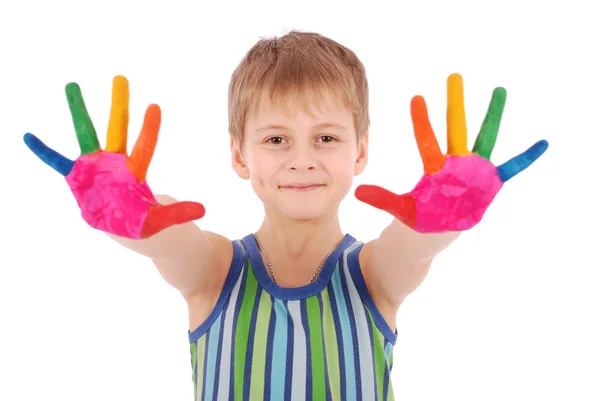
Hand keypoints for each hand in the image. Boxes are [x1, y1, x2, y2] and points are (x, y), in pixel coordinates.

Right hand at [23, 76, 204, 238]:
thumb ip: (177, 213)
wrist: (119, 226)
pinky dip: (43, 151)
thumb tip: (203, 210)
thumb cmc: (140, 220)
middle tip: (121, 78)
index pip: (144, 146)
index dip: (149, 129)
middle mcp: (115, 161)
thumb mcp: (159, 220)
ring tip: (72, 85)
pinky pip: (56, 161)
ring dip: (79, 110)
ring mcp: (94, 165)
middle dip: (119, 105)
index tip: (154, 106)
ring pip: (86, 133)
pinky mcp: (76, 175)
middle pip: (118, 128)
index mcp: (135, 170)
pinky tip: (28, 136)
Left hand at [355, 73, 547, 232]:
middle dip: (455, 103)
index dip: (422, 120)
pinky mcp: (490, 183)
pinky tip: (542, 143)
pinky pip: (511, 168)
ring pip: (484, 137)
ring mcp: (474, 171)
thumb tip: (357, 191)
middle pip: (455, 128)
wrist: (436, 234)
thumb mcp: (400, 209)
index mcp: (435, 168)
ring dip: (491, 115)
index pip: (427, 139)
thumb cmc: (418, 218)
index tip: (416, 98)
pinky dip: (525, 158)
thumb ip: (382, 199)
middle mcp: (456, 163)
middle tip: (453, 75)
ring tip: (498, 90)